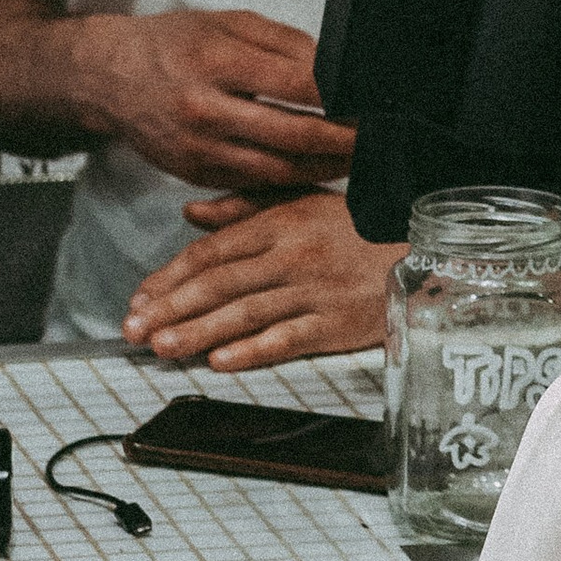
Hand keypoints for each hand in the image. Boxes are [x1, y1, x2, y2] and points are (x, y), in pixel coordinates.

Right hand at [85, 10, 357, 195]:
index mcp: (216, 61)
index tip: (373, 99)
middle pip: (293, 135)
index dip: (341, 96)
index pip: (296, 84)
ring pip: (278, 170)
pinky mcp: (196, 175)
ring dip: (326, 168)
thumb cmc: (173, 43)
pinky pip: (254, 186)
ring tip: (360, 159)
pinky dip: (292, 182)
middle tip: (379, 138)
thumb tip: (336, 68)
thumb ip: (285, 42)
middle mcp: (205, 110)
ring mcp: (199, 149)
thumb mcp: (228, 22)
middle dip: (345, 140)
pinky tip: (319, 172)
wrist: (108, 78)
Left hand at [123, 188, 402, 370]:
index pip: (213, 251)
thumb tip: (191, 214)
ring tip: (163, 347)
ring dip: (199, 332)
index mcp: (282, 222)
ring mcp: (316, 292)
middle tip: (134, 329)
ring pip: (246, 313)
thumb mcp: (303, 200)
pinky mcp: (338, 325)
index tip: (140, 297)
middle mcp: (293, 256)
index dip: (171, 276)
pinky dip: (253, 351)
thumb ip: (244, 207)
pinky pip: (288, 339)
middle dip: (171, 308)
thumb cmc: (362, 225)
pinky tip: (221, 361)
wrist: (425, 247)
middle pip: (221, 284)